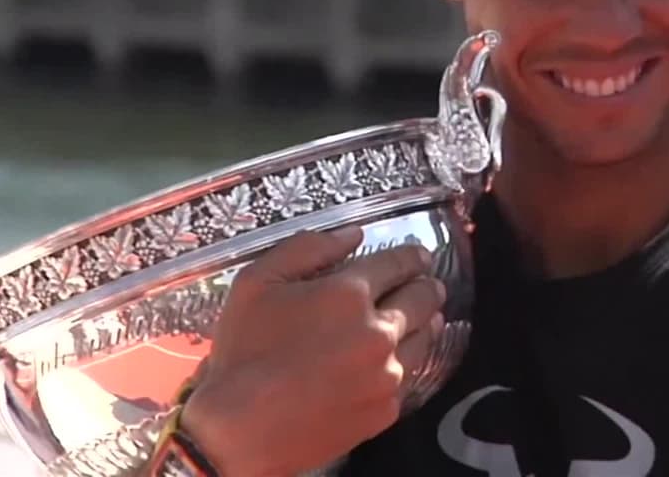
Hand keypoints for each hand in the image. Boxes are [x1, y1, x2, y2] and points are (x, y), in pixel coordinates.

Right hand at [179, 226, 445, 475]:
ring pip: (425, 337)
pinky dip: (407, 361)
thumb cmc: (243, 352)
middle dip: (426, 285)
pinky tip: (397, 359)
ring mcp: (387, 373)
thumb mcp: (258, 283)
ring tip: (424, 318)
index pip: (400, 263)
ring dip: (426, 322)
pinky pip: (410, 376)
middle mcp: (379, 331)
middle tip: (426, 283)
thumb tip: (353, 235)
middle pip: (424, 298)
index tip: (420, 255)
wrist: (241, 432)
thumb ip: (307, 249)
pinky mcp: (387, 409)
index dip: (413, 256)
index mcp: (350, 293)